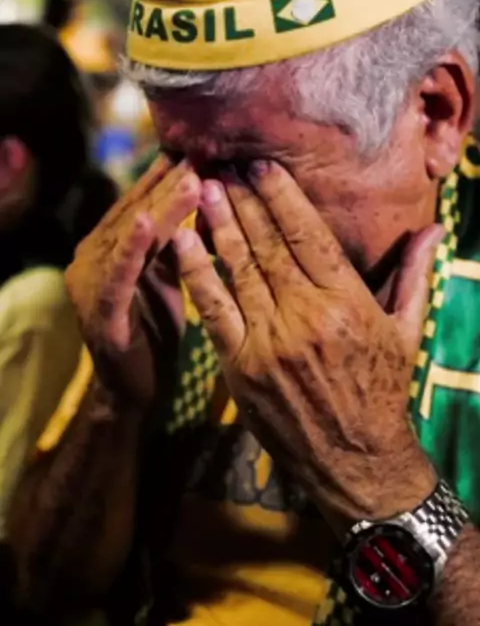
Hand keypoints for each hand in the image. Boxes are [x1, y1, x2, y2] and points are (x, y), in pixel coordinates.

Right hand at [65, 155, 200, 407]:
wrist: (135, 391)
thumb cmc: (154, 329)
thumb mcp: (166, 276)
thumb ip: (174, 240)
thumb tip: (206, 197)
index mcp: (108, 247)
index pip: (141, 201)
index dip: (169, 174)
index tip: (202, 146)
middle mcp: (91, 257)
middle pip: (136, 210)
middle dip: (169, 181)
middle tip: (202, 151)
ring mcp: (91, 284)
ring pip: (129, 236)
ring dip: (160, 206)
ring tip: (190, 177)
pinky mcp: (100, 312)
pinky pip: (119, 274)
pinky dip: (131, 247)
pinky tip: (144, 221)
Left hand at [173, 161, 440, 528]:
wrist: (356, 461)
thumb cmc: (383, 391)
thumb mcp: (407, 331)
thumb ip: (414, 276)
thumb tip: (432, 228)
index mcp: (347, 303)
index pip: (307, 234)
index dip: (280, 195)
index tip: (260, 164)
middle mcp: (305, 317)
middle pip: (266, 244)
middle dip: (241, 199)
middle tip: (221, 164)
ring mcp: (268, 343)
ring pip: (237, 270)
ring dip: (215, 224)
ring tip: (199, 187)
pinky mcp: (240, 368)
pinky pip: (212, 310)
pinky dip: (196, 272)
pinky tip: (182, 240)